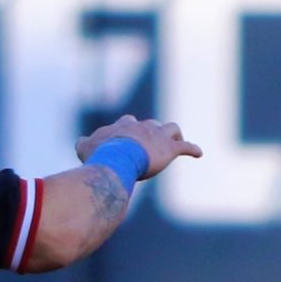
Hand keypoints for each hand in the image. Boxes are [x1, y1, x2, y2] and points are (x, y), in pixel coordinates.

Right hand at [76, 115, 201, 180]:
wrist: (116, 159)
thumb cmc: (99, 154)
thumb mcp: (84, 147)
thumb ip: (84, 143)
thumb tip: (82, 141)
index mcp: (123, 125)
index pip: (128, 122)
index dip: (129, 130)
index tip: (127, 139)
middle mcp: (142, 127)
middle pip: (150, 124)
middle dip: (151, 131)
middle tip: (150, 143)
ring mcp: (157, 137)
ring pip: (171, 128)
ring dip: (173, 135)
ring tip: (175, 142)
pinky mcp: (170, 149)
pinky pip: (186, 147)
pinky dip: (193, 149)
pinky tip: (198, 153)